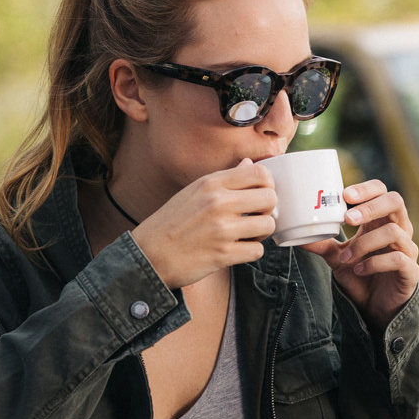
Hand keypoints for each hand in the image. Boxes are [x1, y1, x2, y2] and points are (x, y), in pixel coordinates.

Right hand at [131, 160, 276, 288]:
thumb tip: (249, 164)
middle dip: (268, 209)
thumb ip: (224, 179)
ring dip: (261, 233)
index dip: (268, 184)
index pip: (260, 172)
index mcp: (211, 183)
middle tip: (255, 217)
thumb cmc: (171, 222)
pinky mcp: (223, 254)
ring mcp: (222, 229)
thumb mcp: (193, 191)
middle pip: (270, 197)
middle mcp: (218, 202)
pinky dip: (250, 252)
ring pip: (268, 225)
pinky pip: (257, 250)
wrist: (148, 254)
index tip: (260, 195)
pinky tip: (237, 249)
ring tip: (247, 234)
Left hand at [301, 179, 418, 327]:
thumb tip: (296, 236)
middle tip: (348, 218)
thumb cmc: (361, 274)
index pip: (381, 191)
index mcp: (381, 220)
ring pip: (393, 232)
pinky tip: (359, 270)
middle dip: (371, 207)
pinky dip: (374, 263)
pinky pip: (397, 259)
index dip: (366, 189)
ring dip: (364, 243)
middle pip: (395, 201)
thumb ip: (322, 244)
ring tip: (346, 258)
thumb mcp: (337, 258)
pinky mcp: (411, 270)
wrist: (376, 307)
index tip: (345, 196)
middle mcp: (398, 229)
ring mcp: (407, 249)